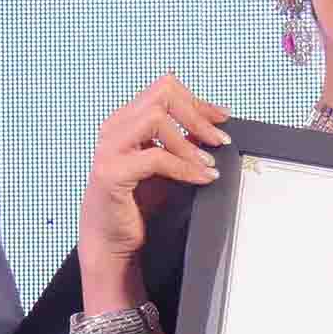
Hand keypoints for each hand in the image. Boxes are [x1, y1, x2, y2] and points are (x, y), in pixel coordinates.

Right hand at [82, 73, 228, 273]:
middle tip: (219, 140)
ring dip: (189, 142)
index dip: (197, 101)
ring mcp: (110, 149)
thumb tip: (212, 130)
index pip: (164, 90)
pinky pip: (155, 157)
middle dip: (197, 115)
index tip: (222, 117)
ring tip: (208, 164)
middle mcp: (115, 129)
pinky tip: (200, 178)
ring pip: (156, 118)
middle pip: (161, 95)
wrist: (111, 243)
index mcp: (127, 122)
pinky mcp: (111, 173)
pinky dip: (184, 168)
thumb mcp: (168, 169)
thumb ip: (184, 146)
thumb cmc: (135, 207)